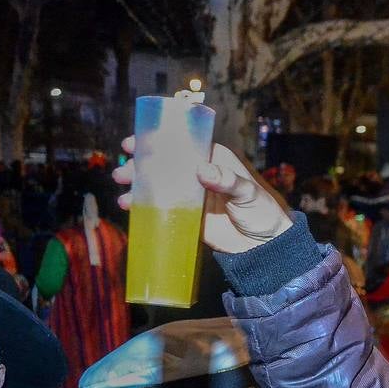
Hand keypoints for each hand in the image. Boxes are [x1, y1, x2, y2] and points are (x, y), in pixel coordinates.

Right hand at [112, 137, 291, 253]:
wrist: (264, 246)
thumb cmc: (262, 212)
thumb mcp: (248, 193)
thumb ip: (228, 180)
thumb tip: (202, 170)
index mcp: (213, 160)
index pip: (181, 145)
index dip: (157, 141)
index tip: (135, 142)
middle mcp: (198, 174)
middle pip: (163, 164)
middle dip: (140, 164)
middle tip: (123, 171)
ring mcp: (190, 195)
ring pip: (158, 184)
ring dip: (137, 184)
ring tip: (123, 188)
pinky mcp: (186, 216)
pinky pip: (161, 207)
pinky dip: (144, 205)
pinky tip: (129, 206)